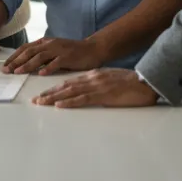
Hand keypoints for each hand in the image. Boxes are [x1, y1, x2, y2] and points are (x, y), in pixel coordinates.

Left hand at [2, 37, 103, 74]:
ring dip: (28, 64)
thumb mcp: (54, 50)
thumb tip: (26, 63)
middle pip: (30, 52)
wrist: (93, 48)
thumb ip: (42, 55)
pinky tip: (41, 74)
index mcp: (45, 42)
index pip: (26, 48)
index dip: (14, 56)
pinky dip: (48, 68)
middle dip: (17, 61)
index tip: (5, 65)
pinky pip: (57, 62)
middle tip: (7, 70)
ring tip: (19, 72)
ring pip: (40, 56)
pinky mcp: (68, 57)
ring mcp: (59, 50)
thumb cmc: (72, 51)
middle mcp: (50, 44)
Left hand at [32, 68, 158, 108]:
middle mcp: (92, 79)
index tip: (44, 94)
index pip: (70, 81)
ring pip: (70, 92)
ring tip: (41, 103)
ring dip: (53, 98)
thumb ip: (99, 84)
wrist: (146, 82)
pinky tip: (59, 105)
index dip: (56, 88)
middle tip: (35, 100)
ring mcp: (97, 86)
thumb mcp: (111, 80)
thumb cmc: (132, 84)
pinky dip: (69, 102)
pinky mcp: (103, 95)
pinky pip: (82, 99)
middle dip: (49, 93)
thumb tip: (88, 91)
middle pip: (66, 86)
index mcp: (94, 75)